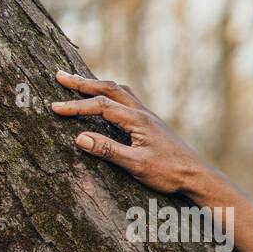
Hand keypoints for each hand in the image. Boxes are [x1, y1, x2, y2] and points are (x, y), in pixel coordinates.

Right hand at [50, 71, 206, 194]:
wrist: (198, 176)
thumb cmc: (170, 173)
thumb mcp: (137, 165)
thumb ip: (108, 151)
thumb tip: (79, 138)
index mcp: (138, 120)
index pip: (101, 106)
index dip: (76, 106)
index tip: (54, 107)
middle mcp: (143, 113)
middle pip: (109, 89)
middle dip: (83, 83)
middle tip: (59, 76)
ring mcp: (149, 117)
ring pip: (121, 91)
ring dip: (98, 85)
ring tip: (80, 82)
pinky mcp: (153, 124)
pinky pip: (129, 99)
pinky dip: (112, 93)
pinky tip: (109, 100)